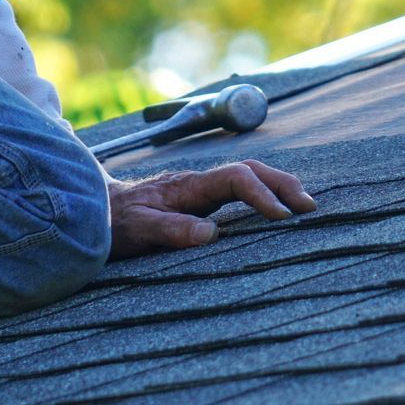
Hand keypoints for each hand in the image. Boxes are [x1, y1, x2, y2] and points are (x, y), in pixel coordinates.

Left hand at [107, 159, 316, 257]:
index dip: (261, 194)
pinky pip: (240, 190)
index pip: (235, 178)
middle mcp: (199, 183)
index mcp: (188, 187)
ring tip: (304, 206)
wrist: (96, 211)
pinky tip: (278, 209)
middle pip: (251, 170)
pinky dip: (265, 194)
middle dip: (282, 184)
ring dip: (278, 186)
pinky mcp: (201, 200)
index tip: (281, 217)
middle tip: (309, 207)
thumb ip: (172, 230)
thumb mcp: (138, 231)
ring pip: (249, 176)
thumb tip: (211, 234)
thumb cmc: (115, 223)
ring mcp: (201, 189)